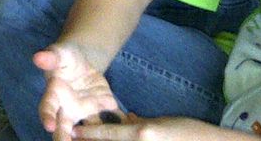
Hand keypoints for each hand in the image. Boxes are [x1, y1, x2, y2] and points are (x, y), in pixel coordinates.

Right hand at [36, 44, 120, 140]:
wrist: (83, 61)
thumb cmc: (65, 58)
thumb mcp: (59, 53)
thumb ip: (51, 57)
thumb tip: (38, 57)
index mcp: (54, 95)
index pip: (47, 108)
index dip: (47, 117)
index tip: (49, 126)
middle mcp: (68, 108)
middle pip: (65, 129)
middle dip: (65, 138)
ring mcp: (87, 111)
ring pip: (90, 131)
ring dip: (94, 138)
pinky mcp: (105, 108)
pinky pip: (113, 120)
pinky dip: (122, 127)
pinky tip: (130, 129)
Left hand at [71, 116, 204, 140]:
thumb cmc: (187, 131)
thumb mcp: (159, 123)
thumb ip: (138, 123)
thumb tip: (123, 120)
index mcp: (141, 134)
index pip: (108, 133)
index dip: (89, 133)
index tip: (74, 132)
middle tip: (79, 138)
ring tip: (91, 139)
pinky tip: (120, 138)